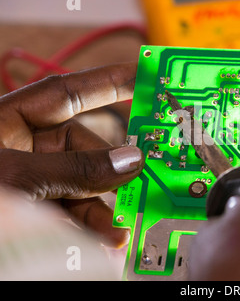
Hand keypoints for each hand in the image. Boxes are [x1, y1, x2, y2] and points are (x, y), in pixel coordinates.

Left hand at [0, 62, 144, 247]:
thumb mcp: (15, 176)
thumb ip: (73, 170)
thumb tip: (130, 160)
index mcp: (15, 120)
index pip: (72, 92)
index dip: (111, 82)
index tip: (148, 78)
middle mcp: (29, 146)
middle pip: (87, 149)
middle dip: (112, 170)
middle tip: (140, 181)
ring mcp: (35, 178)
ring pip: (84, 185)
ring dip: (104, 207)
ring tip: (117, 230)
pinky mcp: (38, 208)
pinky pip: (73, 210)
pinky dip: (90, 225)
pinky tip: (102, 238)